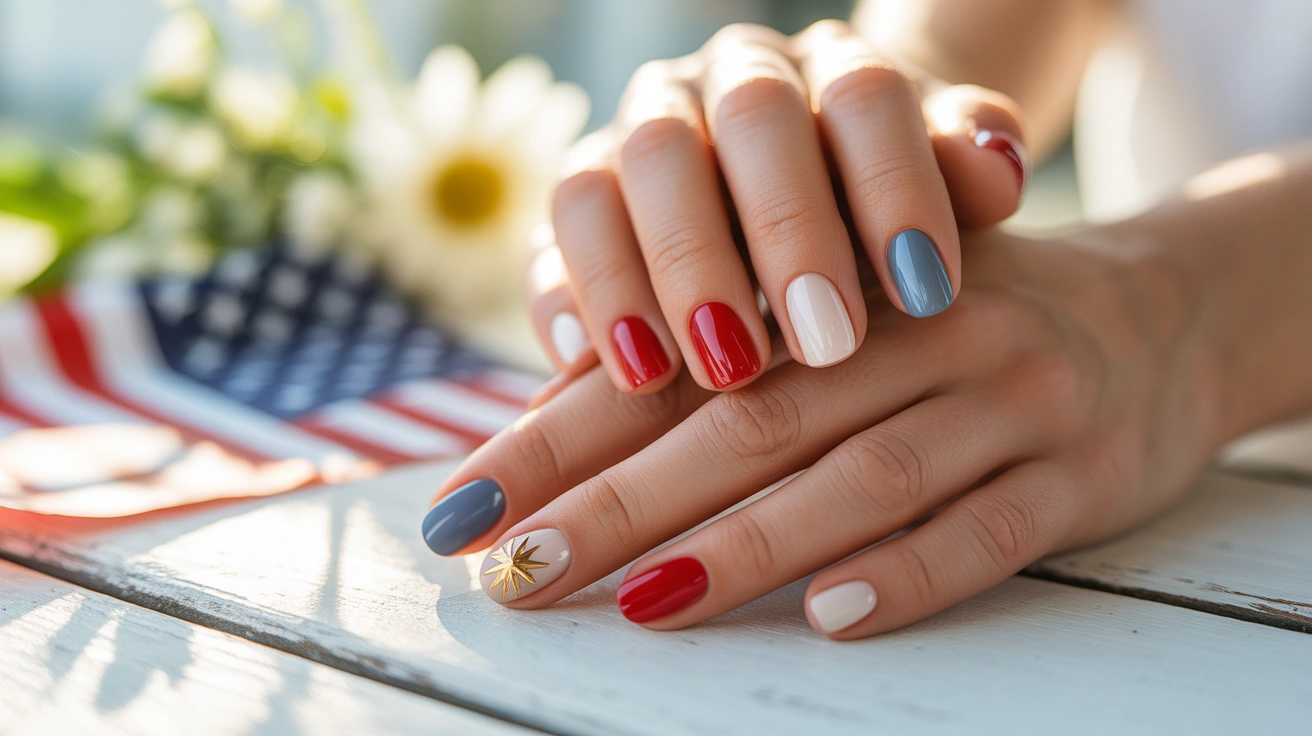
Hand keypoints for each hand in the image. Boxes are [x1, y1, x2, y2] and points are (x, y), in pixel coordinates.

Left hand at [422, 227, 1221, 637]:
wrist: (1163, 310)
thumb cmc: (963, 324)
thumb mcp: (862, 313)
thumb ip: (737, 367)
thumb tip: (565, 442)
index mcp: (843, 287)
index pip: (678, 365)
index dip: (564, 433)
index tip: (470, 503)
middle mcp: (922, 331)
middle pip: (751, 419)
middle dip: (621, 498)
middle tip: (518, 566)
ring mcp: (1008, 398)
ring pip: (862, 475)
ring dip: (747, 543)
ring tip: (643, 600)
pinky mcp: (1080, 472)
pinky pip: (987, 528)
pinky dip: (905, 576)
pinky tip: (830, 618)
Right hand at [528, 20, 1028, 395]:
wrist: (801, 201)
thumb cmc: (879, 211)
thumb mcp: (939, 192)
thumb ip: (964, 173)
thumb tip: (997, 172)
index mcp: (821, 67)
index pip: (862, 94)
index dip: (895, 185)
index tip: (928, 292)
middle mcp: (716, 85)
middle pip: (741, 123)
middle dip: (784, 233)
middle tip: (826, 343)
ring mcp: (631, 138)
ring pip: (625, 171)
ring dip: (663, 275)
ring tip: (710, 370)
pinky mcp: (577, 208)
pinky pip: (553, 239)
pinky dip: (572, 300)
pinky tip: (602, 367)